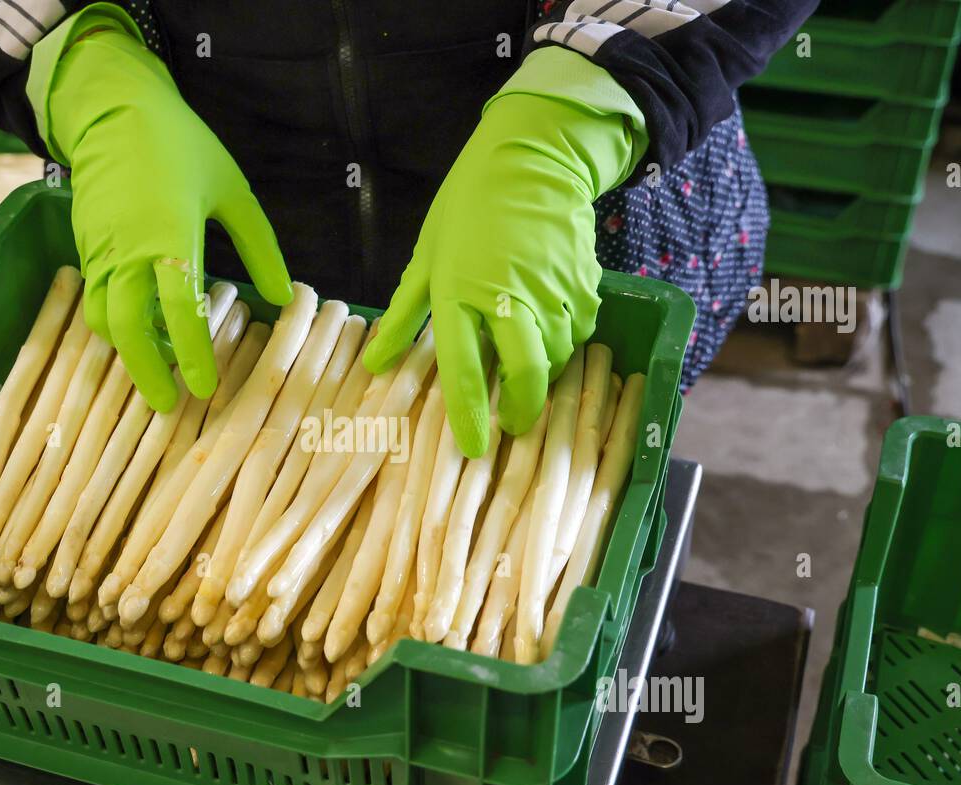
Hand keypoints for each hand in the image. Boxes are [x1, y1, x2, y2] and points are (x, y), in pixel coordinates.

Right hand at [45, 28, 290, 409]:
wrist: (112, 109)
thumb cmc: (181, 146)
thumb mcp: (233, 191)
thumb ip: (259, 248)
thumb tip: (283, 297)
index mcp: (169, 235)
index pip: (179, 308)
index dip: (192, 354)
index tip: (204, 389)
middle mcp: (126, 250)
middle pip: (125, 328)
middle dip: (145, 372)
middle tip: (170, 405)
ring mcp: (99, 250)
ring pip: (103, 318)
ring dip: (129, 351)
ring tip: (161, 370)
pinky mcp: (86, 247)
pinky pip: (96, 298)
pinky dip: (116, 324)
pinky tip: (144, 332)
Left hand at [364, 89, 632, 456]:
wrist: (531, 159)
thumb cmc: (467, 207)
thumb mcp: (426, 257)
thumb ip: (404, 315)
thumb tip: (376, 364)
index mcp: (460, 294)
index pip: (464, 370)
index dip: (470, 416)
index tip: (474, 448)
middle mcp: (510, 299)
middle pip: (526, 376)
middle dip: (522, 411)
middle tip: (512, 426)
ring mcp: (552, 293)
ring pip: (557, 358)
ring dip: (544, 376)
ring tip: (526, 371)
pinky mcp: (584, 285)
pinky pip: (579, 332)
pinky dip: (565, 344)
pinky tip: (548, 332)